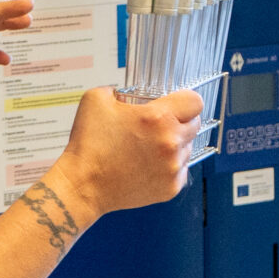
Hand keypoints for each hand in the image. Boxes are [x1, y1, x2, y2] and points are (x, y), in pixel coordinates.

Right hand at [52, 86, 205, 215]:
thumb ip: (117, 89)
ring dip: (175, 145)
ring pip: (188, 148)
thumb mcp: (96, 99)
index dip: (186, 100)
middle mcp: (171, 143)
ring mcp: (173, 167)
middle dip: (180, 122)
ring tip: (148, 148)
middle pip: (195, 125)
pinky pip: (182, 170)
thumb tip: (126, 93)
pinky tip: (149, 165)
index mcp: (157, 118)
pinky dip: (170, 166)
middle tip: (159, 126)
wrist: (83, 185)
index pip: (195, 102)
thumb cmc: (88, 145)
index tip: (177, 104)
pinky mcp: (171, 188)